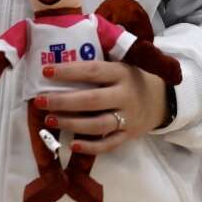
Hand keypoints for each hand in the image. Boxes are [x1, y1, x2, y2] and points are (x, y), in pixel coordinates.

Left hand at [35, 60, 166, 155]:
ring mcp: (128, 118)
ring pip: (97, 125)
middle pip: (91, 100)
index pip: (92, 71)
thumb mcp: (123, 63)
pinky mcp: (128, 135)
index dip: (69, 71)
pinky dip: (91, 147)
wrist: (162, 99)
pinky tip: (72, 144)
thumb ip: (100, 62)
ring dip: (71, 123)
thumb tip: (65, 53)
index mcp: (122, 73)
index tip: (46, 71)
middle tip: (40, 100)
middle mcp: (125, 95)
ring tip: (49, 119)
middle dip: (62, 101)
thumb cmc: (132, 78)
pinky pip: (108, 144)